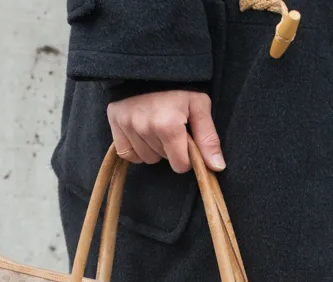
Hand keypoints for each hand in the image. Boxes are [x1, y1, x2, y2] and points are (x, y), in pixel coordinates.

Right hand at [107, 90, 225, 173]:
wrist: (151, 62)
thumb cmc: (179, 85)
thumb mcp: (200, 106)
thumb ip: (208, 138)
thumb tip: (217, 167)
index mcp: (168, 125)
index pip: (180, 165)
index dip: (186, 157)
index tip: (186, 140)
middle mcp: (145, 128)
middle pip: (162, 160)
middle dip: (169, 148)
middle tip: (170, 126)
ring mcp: (127, 125)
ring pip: (146, 158)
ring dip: (153, 148)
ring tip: (156, 125)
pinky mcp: (115, 122)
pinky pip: (127, 153)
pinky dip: (136, 148)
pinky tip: (142, 133)